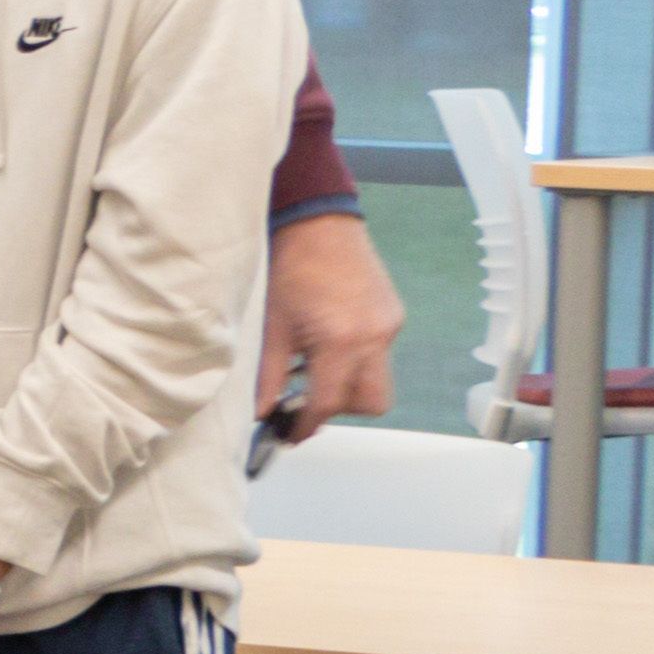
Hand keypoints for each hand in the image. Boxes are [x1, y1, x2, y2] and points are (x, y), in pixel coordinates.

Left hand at [259, 211, 405, 441]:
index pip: (330, 402)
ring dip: (346, 385)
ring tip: (306, 368)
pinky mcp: (393, 314)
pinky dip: (353, 360)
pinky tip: (322, 343)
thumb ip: (267, 376)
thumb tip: (260, 412)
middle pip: (372, 402)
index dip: (306, 424)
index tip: (288, 433)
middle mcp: (376, 336)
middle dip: (339, 410)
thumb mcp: (270, 326)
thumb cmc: (290, 266)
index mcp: (343, 341)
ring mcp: (390, 325)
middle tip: (303, 402)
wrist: (317, 221)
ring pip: (378, 379)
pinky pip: (379, 353)